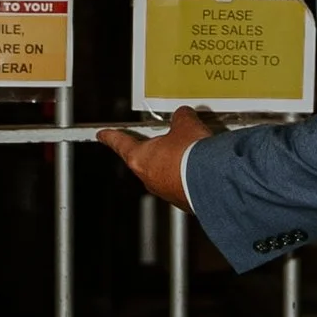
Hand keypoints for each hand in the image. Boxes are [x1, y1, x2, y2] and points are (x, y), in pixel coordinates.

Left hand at [95, 109, 218, 206]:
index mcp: (140, 158)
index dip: (111, 137)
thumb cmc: (192, 156)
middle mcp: (149, 178)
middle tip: (172, 138)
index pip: (121, 143)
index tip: (102, 135)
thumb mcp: (186, 125)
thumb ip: (180, 118)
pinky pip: (183, 185)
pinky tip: (203, 168)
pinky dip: (190, 176)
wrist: (213, 182)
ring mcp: (165, 192)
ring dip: (178, 163)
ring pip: (167, 173)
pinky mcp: (183, 201)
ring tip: (195, 152)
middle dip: (159, 148)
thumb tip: (183, 115)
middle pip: (148, 159)